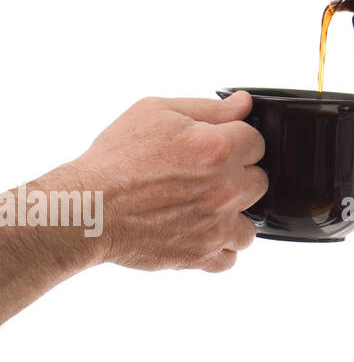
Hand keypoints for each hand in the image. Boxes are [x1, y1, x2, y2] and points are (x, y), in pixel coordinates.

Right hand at [71, 92, 267, 273]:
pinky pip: (230, 258)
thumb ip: (209, 108)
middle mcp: (224, 187)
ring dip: (233, 217)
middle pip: (260, 181)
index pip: (258, 143)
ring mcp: (216, 224)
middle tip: (206, 178)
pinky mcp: (200, 254)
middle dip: (238, 177)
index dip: (237, 143)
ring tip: (205, 210)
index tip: (218, 149)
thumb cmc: (114, 160)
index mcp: (219, 148)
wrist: (85, 208)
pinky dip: (219, 250)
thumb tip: (244, 104)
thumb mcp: (156, 112)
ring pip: (251, 224)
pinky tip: (200, 234)